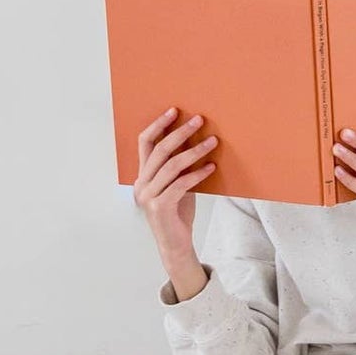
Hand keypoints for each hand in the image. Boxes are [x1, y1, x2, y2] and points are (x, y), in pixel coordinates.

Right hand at [134, 107, 216, 301]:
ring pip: (172, 166)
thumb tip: (196, 139)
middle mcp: (141, 184)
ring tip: (213, 141)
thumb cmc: (178, 212)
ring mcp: (148, 196)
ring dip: (195, 151)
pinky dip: (197, 174)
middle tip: (199, 120)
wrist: (175, 244)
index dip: (158, 125)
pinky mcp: (160, 207)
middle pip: (159, 150)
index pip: (145, 143)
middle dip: (180, 132)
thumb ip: (179, 166)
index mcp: (143, 175)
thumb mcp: (178, 184)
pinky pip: (180, 184)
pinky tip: (211, 167)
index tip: (174, 110)